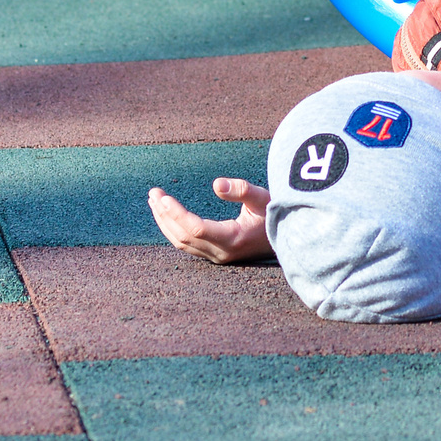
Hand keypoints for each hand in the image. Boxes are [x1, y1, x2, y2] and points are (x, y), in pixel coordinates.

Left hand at [148, 177, 271, 262]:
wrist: (287, 237)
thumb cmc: (276, 214)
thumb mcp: (264, 198)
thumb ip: (242, 190)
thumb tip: (216, 184)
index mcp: (232, 239)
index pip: (195, 228)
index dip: (176, 213)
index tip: (162, 196)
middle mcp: (221, 252)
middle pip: (183, 236)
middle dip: (165, 215)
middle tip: (153, 193)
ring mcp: (217, 255)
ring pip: (182, 243)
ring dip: (165, 222)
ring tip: (155, 202)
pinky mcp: (215, 253)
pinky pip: (187, 244)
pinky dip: (173, 229)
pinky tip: (167, 216)